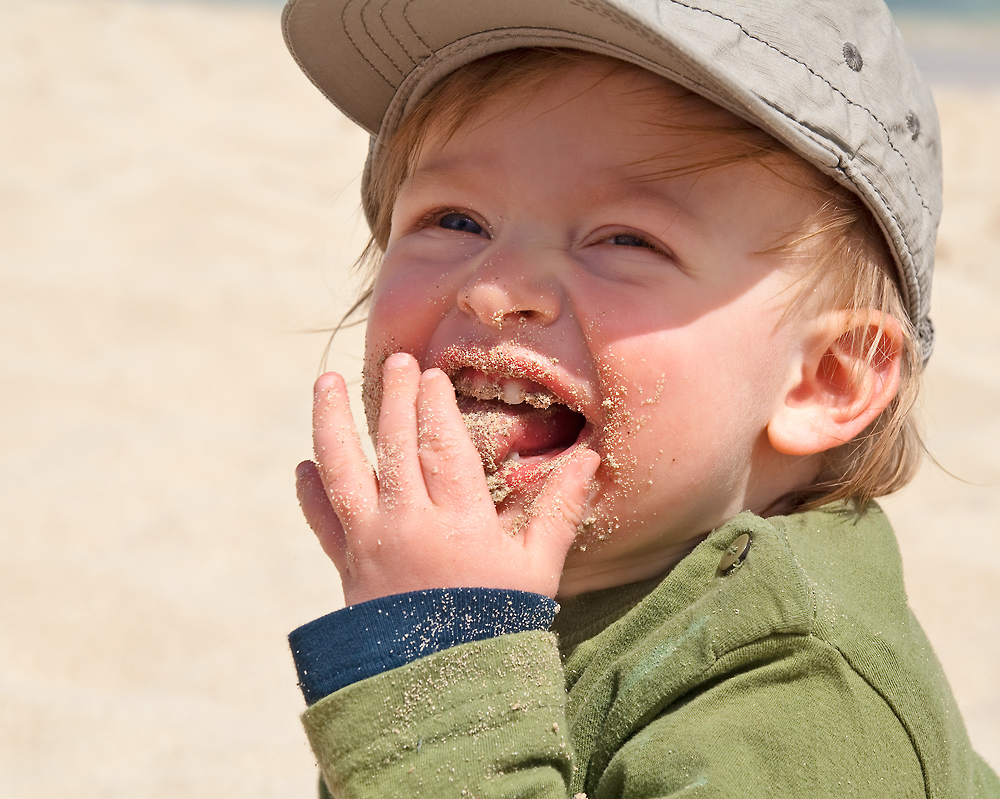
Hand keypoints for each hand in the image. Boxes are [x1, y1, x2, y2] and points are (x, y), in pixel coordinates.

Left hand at [295, 352, 599, 604]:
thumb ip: (558, 509)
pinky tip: (304, 465)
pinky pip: (321, 521)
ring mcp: (370, 544)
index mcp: (459, 520)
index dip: (434, 404)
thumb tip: (590, 458)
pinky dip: (309, 491)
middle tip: (397, 360)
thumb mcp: (538, 569)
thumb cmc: (499, 626)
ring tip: (326, 383)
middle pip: (395, 444)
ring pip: (342, 469)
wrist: (444, 692)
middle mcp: (407, 523)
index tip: (432, 374)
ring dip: (331, 422)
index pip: (441, 444)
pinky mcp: (346, 568)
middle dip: (395, 397)